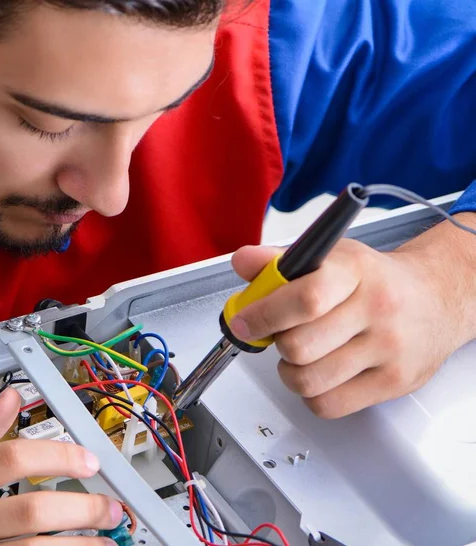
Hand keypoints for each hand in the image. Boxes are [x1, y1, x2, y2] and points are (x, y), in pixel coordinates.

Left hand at [230, 230, 472, 417]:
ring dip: (290, 371)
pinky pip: (328, 405)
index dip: (262, 315)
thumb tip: (243, 262)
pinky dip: (311, 394)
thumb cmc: (374, 279)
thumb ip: (280, 261)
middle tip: (280, 334)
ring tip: (300, 355)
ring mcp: (388, 349)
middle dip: (276, 343)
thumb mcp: (330, 256)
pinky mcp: (393, 383)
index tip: (244, 322)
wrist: (434, 298)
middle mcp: (376, 309)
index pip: (304, 298)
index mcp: (355, 271)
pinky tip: (320, 374)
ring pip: (308, 381)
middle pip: (299, 346)